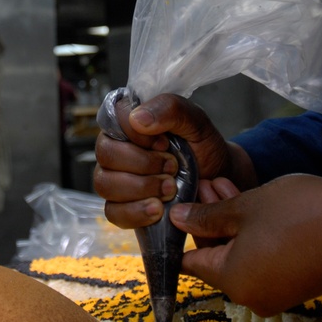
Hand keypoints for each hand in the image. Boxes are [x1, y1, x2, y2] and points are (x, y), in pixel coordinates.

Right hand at [93, 93, 256, 228]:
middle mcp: (116, 148)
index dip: (137, 133)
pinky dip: (136, 212)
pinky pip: (113, 212)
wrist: (216, 181)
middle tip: (173, 167)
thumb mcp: (195, 122)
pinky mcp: (120, 207)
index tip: (165, 143)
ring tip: (170, 188)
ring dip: (141, 187)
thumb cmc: (202, 148)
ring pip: (105, 184)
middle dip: (143, 163)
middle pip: (106, 154)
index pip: (112, 118)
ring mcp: (114, 179)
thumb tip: (137, 119)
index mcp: (129, 121)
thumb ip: (170, 109)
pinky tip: (158, 209)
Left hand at [169, 174, 321, 315]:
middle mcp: (252, 296)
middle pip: (217, 258)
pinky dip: (255, 234)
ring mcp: (277, 293)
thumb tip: (177, 219)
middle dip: (210, 219)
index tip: (180, 204)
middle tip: (206, 183)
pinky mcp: (297, 284)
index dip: (182, 231)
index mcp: (233, 282)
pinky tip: (254, 202)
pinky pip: (264, 260)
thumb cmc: (300, 213)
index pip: (190, 261)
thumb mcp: (245, 207)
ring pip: (241, 254)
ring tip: (225, 183)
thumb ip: (207, 216)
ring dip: (233, 222)